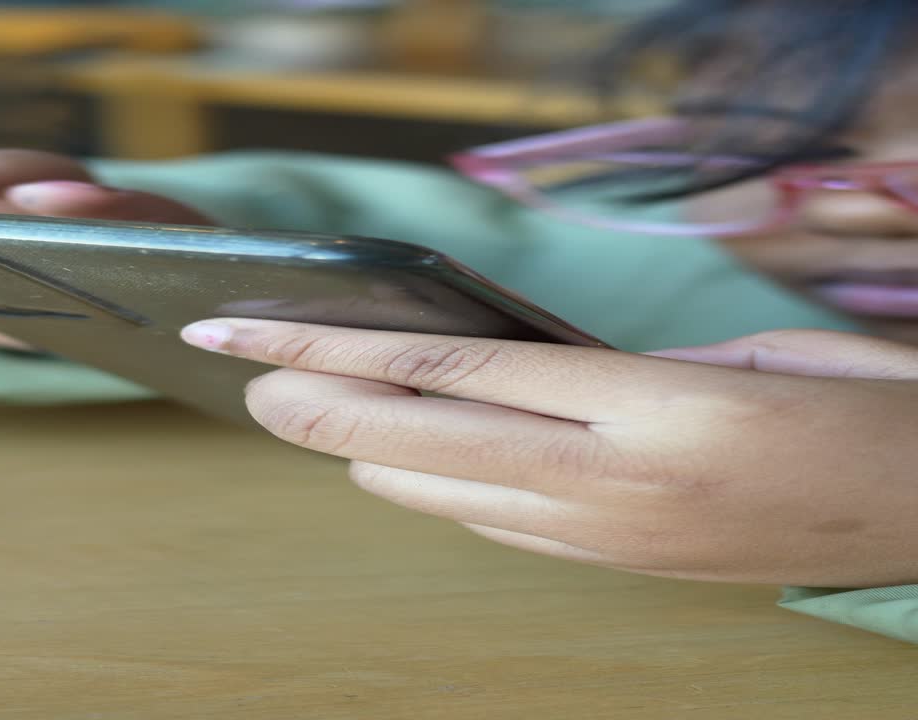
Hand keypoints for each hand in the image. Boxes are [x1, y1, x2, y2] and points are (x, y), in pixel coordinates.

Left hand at [181, 321, 917, 587]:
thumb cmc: (864, 411)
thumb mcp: (747, 356)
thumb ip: (616, 373)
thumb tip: (511, 374)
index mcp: (654, 405)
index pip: (447, 365)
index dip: (331, 345)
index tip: (247, 333)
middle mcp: (617, 482)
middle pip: (418, 441)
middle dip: (317, 407)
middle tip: (243, 376)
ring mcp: (612, 540)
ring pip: (444, 496)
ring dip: (370, 453)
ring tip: (316, 412)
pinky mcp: (621, 571)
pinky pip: (497, 528)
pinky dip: (438, 490)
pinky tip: (407, 462)